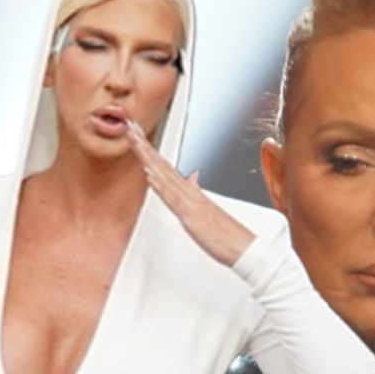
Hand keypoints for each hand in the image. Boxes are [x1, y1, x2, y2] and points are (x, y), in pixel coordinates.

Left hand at [126, 120, 255, 266]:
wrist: (244, 247)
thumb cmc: (226, 234)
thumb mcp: (206, 209)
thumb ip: (197, 191)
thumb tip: (192, 177)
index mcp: (190, 192)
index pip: (165, 167)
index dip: (150, 151)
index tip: (137, 136)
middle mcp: (189, 192)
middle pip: (162, 164)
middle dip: (145, 145)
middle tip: (130, 126)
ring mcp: (190, 202)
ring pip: (164, 175)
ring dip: (148, 157)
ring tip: (134, 141)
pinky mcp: (190, 215)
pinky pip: (172, 198)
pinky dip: (160, 184)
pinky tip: (149, 173)